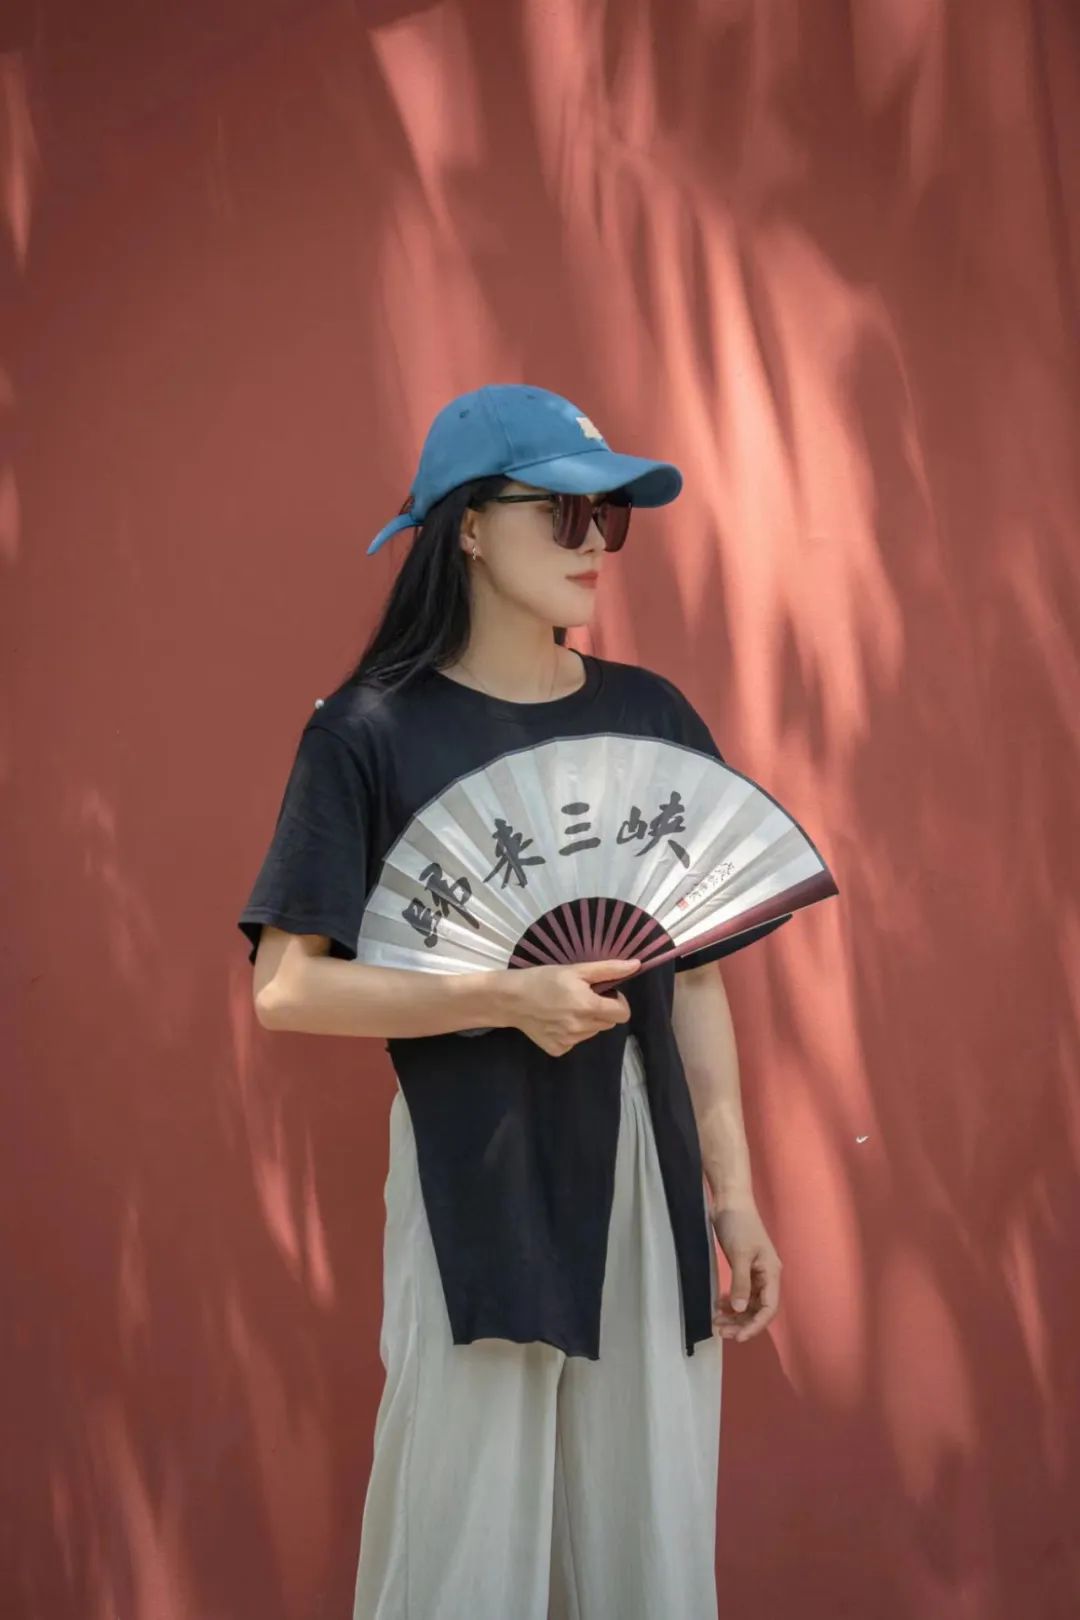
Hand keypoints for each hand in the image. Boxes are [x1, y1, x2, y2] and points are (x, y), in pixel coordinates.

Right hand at [504, 958, 639, 1055]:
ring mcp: (570, 1042)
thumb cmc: (544, 979)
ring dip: (587, 1021)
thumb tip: (636, 965)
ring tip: (566, 1007)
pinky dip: (571, 1032)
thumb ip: (608, 969)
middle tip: (582, 997)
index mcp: (590, 1007)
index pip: (623, 1014)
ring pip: (592, 1032)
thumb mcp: (576, 969)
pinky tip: (556, 1020)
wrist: (511, 999)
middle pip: (608, 1023)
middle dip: (602, 1010)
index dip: (618, 1002)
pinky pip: (575, 1041)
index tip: (605, 993)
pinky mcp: (558, 1049)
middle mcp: (582, 1028)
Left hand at [710, 1200, 781, 1342]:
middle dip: (741, 1323)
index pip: (768, 1308)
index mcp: (771, 1273)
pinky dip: (731, 1302)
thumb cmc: (738, 1224)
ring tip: (716, 1323)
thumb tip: (741, 1310)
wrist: (730, 1201)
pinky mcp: (743, 1268)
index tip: (737, 1338)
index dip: (754, 1326)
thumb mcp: (739, 1254)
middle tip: (720, 1332)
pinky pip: (741, 1293)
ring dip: (735, 1315)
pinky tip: (719, 1306)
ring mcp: (754, 1272)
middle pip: (758, 1309)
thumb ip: (741, 1282)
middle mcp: (766, 1276)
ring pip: (748, 1303)